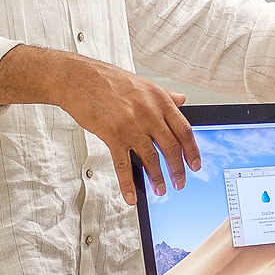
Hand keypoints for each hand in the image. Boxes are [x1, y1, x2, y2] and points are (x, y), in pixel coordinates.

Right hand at [59, 59, 200, 204]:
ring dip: (157, 178)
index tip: (195, 165)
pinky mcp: (112, 135)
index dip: (192, 151)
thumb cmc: (106, 80)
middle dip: (177, 170)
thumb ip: (165, 95)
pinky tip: (131, 195)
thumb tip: (182, 100)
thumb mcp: (143, 83)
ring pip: (151, 158)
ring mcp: (131, 125)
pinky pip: (123, 165)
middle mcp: (149, 113)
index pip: (184, 130)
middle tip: (180, 183)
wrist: (79, 78)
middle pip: (171, 147)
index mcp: (159, 100)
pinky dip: (128, 183)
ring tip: (161, 190)